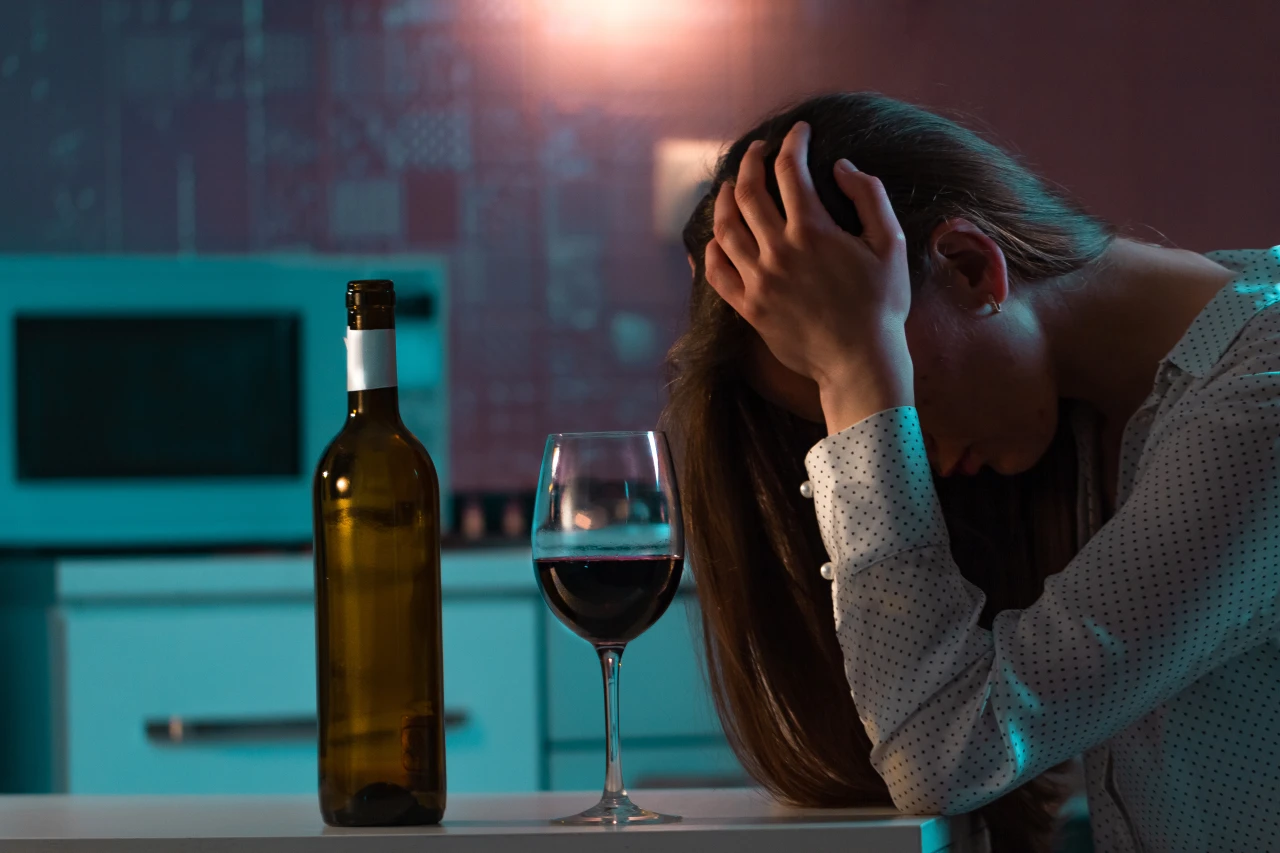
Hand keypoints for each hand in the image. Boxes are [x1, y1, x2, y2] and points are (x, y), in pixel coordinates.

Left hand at [705, 121, 915, 431]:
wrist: (860, 362)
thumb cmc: (881, 304)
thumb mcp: (891, 244)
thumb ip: (869, 197)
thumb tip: (841, 167)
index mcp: (812, 231)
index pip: (790, 171)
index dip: (792, 143)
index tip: (798, 132)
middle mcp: (778, 251)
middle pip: (748, 192)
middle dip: (750, 162)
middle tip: (757, 151)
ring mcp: (758, 281)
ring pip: (725, 228)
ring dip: (724, 200)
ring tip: (729, 187)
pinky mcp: (749, 308)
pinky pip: (716, 273)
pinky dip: (711, 251)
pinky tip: (715, 238)